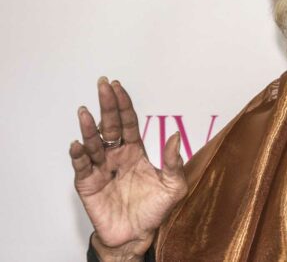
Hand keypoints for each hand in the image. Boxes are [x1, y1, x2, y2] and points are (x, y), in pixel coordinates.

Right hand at [69, 77, 187, 258]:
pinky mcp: (88, 185)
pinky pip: (82, 167)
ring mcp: (101, 169)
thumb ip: (174, 162)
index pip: (128, 122)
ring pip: (93, 143)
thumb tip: (175, 136)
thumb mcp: (173, 186)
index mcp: (135, 151)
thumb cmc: (154, 210)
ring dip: (89, 128)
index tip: (118, 86)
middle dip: (106, 105)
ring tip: (85, 112)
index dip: (123, 105)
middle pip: (110, 125)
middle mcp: (116, 156)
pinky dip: (78, 155)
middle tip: (102, 84)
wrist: (137, 235)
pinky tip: (78, 145)